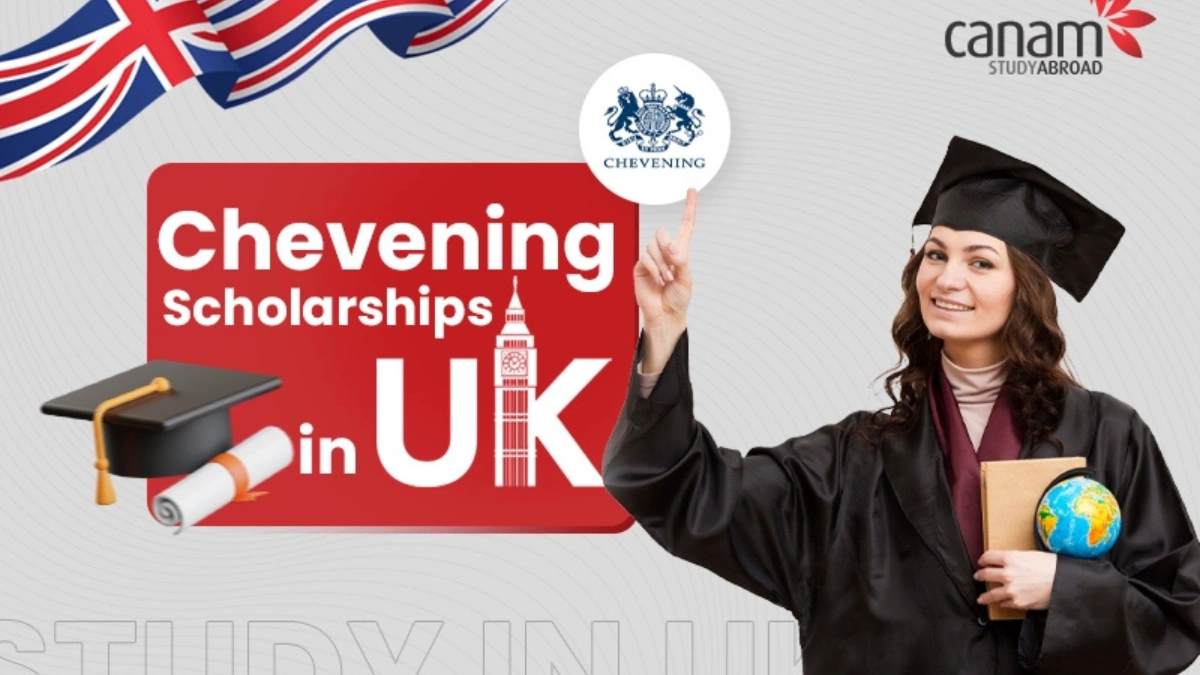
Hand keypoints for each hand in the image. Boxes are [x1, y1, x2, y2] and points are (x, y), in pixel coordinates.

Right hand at [635, 188, 695, 334]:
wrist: (665, 314)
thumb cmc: (678, 298)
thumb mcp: (686, 279)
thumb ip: (680, 260)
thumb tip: (671, 246)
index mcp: (681, 251)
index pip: (686, 225)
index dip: (689, 207)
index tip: (691, 190)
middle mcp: (665, 251)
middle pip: (661, 232)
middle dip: (666, 247)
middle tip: (672, 264)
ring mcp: (651, 258)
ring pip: (652, 246)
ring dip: (661, 264)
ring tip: (666, 279)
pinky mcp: (640, 267)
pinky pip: (644, 257)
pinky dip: (653, 268)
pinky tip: (658, 280)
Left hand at [975, 550, 1057, 610]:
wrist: (1064, 582)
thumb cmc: (1052, 566)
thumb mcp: (1030, 555)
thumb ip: (1015, 559)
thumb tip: (1008, 562)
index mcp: (1010, 558)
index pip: (988, 557)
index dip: (983, 560)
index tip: (981, 562)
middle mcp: (1007, 574)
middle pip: (985, 574)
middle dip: (980, 575)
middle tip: (978, 576)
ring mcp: (1011, 590)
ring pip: (991, 594)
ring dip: (984, 596)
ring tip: (981, 598)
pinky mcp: (1018, 602)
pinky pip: (1004, 603)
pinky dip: (1002, 603)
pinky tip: (1001, 603)